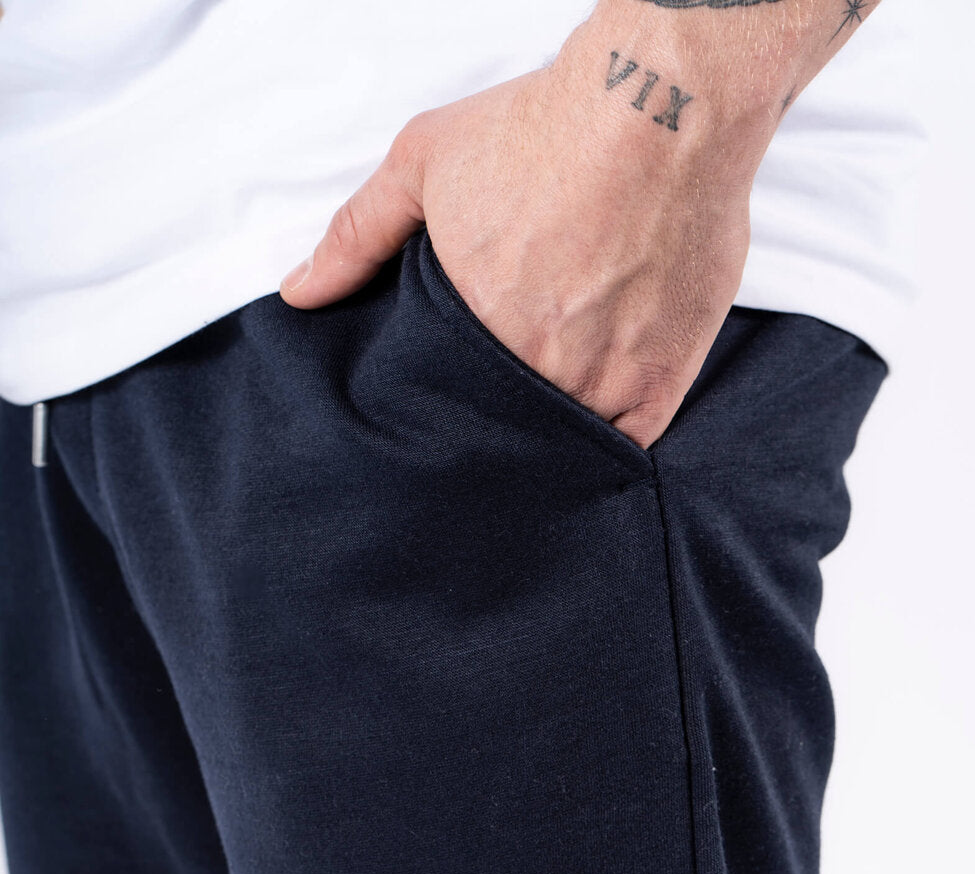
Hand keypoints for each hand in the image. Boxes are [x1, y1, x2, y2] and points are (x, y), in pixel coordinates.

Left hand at [279, 13, 771, 449]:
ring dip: (546, 439)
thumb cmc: (549, 127)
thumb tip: (300, 291)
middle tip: (493, 406)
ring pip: (560, 446)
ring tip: (544, 410)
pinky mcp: (663, 380)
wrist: (664, 106)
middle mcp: (537, 366)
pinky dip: (609, 440)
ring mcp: (604, 380)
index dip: (441, 413)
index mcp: (473, 328)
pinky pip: (626, 446)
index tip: (442, 408)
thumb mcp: (423, 162)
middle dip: (489, 431)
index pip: (441, 409)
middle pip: (501, 434)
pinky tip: (596, 417)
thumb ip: (357, 234)